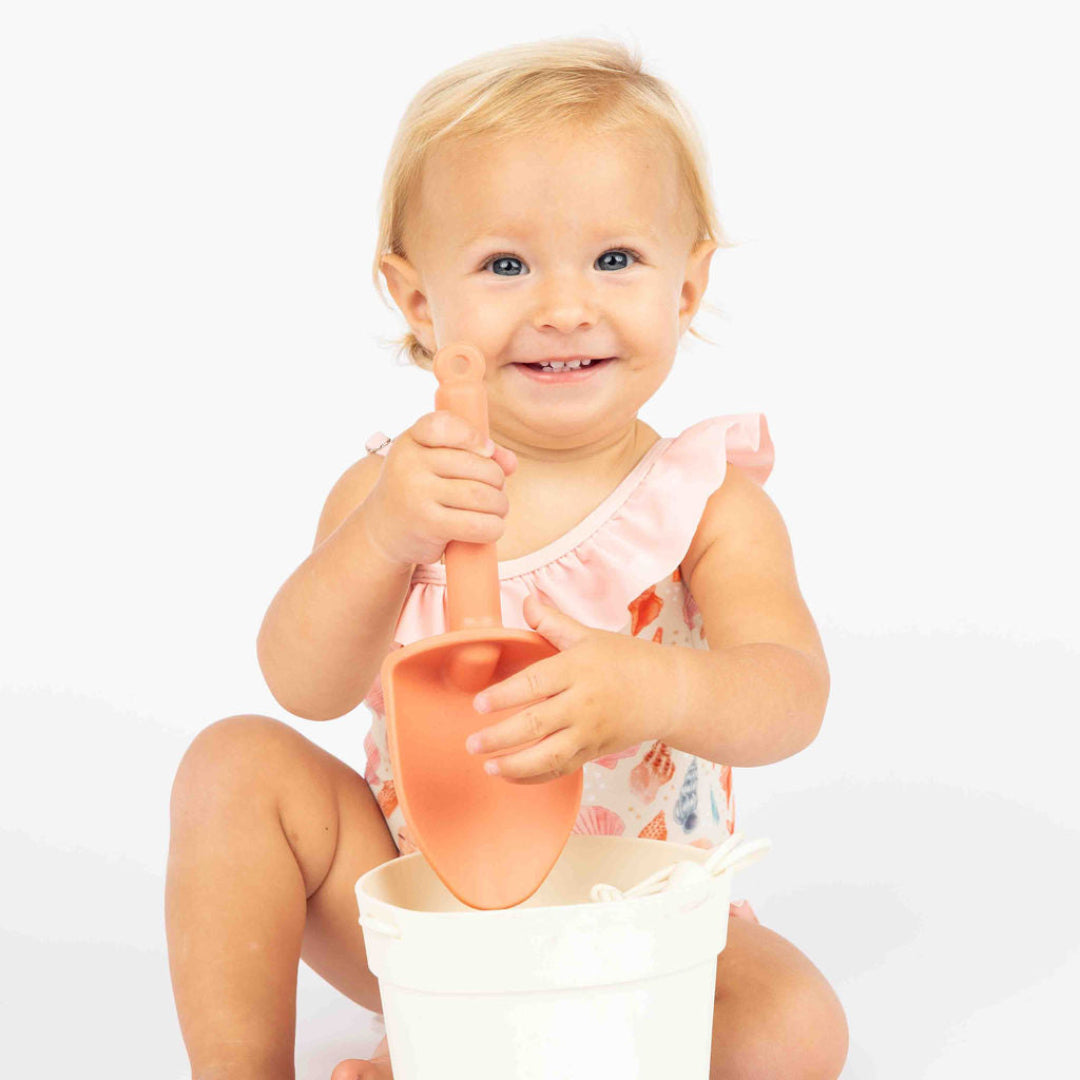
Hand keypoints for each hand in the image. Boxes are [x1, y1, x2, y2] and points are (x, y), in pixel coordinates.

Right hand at [363, 410, 517, 566]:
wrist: (382, 532)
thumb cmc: (419, 490)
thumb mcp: (433, 462)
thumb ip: (473, 453)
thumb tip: (511, 463)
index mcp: (411, 440)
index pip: (443, 425)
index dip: (472, 436)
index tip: (486, 450)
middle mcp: (409, 464)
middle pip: (477, 465)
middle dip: (497, 480)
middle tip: (496, 491)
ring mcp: (416, 494)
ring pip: (481, 495)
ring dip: (500, 505)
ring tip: (498, 509)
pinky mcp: (427, 525)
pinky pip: (476, 524)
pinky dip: (494, 527)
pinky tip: (492, 527)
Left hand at [465, 593, 667, 782]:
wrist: (667, 692)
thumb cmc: (626, 660)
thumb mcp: (588, 636)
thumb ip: (552, 622)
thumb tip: (525, 601)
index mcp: (577, 669)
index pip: (535, 683)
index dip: (504, 695)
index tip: (479, 705)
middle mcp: (583, 703)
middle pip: (536, 724)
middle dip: (500, 737)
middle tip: (473, 743)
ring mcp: (590, 732)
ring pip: (549, 756)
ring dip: (515, 766)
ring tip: (488, 767)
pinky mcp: (595, 752)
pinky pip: (562, 769)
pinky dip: (535, 777)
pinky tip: (511, 775)